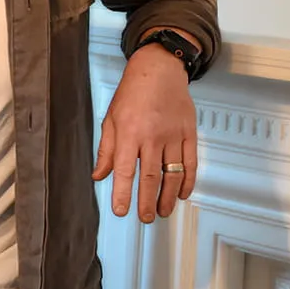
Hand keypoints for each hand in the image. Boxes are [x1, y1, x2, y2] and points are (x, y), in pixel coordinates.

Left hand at [92, 42, 197, 222]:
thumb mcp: (111, 119)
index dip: (122, 193)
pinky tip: (182, 194)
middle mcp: (151, 136)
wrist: (159, 70)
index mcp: (128, 133)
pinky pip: (190, 163)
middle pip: (150, 177)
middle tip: (145, 218)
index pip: (124, 170)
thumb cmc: (131, 94)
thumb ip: (106, 150)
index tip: (120, 210)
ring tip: (162, 211)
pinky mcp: (189, 134)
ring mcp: (173, 136)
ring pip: (172, 174)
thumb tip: (99, 175)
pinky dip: (188, 182)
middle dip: (147, 201)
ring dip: (168, 196)